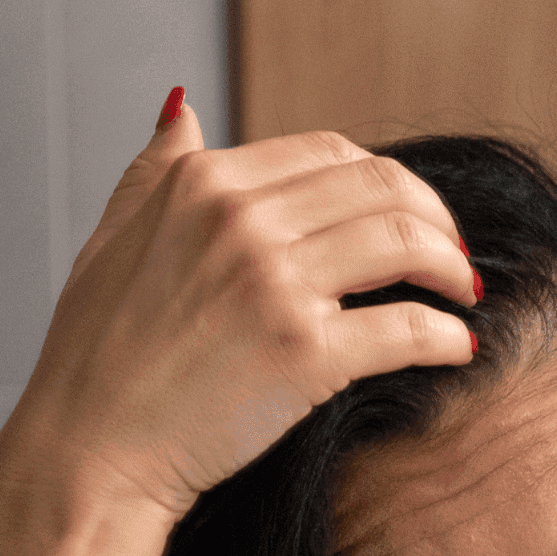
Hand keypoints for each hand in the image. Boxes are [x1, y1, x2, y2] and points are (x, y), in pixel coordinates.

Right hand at [0, 96, 479, 521]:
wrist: (93, 448)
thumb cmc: (101, 356)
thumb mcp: (115, 233)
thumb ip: (157, 167)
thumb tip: (183, 107)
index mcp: (202, 183)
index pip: (330, 153)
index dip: (385, 182)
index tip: (408, 217)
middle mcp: (241, 220)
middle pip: (381, 188)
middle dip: (435, 219)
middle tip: (454, 258)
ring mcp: (275, 284)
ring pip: (406, 243)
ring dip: (452, 268)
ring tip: (463, 294)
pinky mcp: (304, 354)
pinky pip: (407, 328)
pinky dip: (445, 336)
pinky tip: (457, 348)